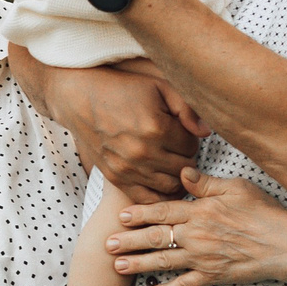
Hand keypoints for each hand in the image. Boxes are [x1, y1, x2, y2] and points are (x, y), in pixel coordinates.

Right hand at [9, 49, 199, 200]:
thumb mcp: (159, 87)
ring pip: (170, 187)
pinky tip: (160, 179)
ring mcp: (128, 168)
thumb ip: (187, 108)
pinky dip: (159, 194)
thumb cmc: (122, 90)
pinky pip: (147, 198)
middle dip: (186, 158)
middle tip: (178, 146)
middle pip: (184, 169)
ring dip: (176, 176)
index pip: (192, 146)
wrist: (80, 99)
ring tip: (170, 160)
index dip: (191, 139)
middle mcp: (143, 152)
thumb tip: (206, 132)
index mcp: (156, 128)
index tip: (182, 131)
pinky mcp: (116, 178)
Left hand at [110, 170, 286, 285]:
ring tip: (118, 266)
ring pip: (164, 262)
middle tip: (107, 244)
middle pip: (156, 237)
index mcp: (200, 212)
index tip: (121, 216)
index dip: (140, 213)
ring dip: (139, 264)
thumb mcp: (236, 188)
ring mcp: (203, 258)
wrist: (283, 245)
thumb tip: (181, 172)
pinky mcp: (212, 275)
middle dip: (129, 241)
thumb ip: (205, 183)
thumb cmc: (263, 212)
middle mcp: (196, 236)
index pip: (163, 210)